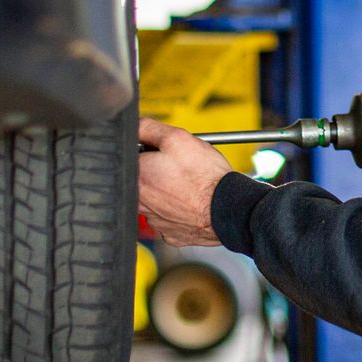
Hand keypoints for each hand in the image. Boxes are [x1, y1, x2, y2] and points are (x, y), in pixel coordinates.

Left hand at [136, 117, 234, 246]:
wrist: (228, 209)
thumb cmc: (205, 177)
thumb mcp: (177, 138)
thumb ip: (149, 128)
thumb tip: (136, 127)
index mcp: (137, 177)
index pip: (133, 156)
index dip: (152, 149)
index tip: (166, 151)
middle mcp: (140, 203)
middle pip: (144, 179)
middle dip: (159, 170)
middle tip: (181, 167)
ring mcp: (155, 221)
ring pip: (157, 199)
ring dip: (169, 190)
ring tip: (190, 185)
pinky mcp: (169, 234)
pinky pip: (169, 217)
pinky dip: (178, 209)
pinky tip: (192, 202)